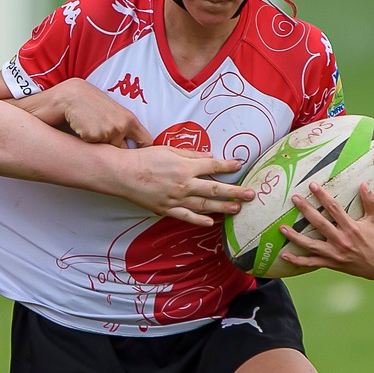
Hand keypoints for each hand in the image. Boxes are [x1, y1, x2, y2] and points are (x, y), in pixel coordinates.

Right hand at [47, 80, 152, 146]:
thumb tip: (130, 147)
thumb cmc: (91, 104)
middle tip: (104, 138)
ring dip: (99, 146)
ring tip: (91, 128)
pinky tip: (83, 129)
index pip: (146, 141)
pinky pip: (92, 149)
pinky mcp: (93, 137)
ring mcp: (108, 131)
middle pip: (124, 152)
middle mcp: (122, 126)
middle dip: (116, 151)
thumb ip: (123, 126)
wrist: (72, 96)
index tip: (140, 157)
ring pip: (107, 152)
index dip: (143, 151)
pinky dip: (87, 143)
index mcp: (129, 119)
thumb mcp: (113, 112)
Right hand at [116, 145, 251, 225]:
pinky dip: (199, 221)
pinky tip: (211, 223)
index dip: (228, 166)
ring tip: (237, 209)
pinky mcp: (167, 210)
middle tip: (251, 195)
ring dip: (222, 208)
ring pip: (204, 206)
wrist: (122, 174)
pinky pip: (186, 217)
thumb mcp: (169, 150)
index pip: (213, 167)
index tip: (240, 166)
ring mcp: (176, 200)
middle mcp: (184, 185)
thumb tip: (210, 156)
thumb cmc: (144, 159)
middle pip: (214, 189)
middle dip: (235, 192)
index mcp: (185, 167)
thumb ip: (191, 154)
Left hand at [278, 183, 373, 278]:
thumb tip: (363, 184)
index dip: (322, 196)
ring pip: (310, 245)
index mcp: (351, 228)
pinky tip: (284, 255)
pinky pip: (311, 263)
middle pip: (319, 223)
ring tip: (281, 227)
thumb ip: (371, 201)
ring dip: (295, 237)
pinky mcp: (330, 263)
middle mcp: (341, 240)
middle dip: (306, 210)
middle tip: (294, 199)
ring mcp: (334, 253)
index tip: (312, 185)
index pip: (334, 209)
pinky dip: (297, 260)